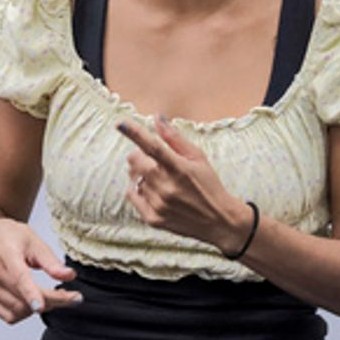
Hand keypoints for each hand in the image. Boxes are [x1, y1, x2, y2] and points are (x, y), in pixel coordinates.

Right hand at [0, 219, 81, 323]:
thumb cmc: (12, 239)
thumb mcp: (35, 241)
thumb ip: (51, 261)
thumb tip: (69, 275)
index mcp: (6, 253)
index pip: (18, 277)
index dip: (30, 293)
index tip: (40, 307)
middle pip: (24, 298)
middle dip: (53, 301)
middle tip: (72, 297)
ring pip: (19, 311)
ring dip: (41, 308)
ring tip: (52, 295)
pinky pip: (11, 316)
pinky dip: (27, 312)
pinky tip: (34, 300)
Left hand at [118, 116, 248, 250]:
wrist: (219, 221)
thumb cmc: (209, 185)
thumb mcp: (198, 157)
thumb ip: (175, 138)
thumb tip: (157, 118)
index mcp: (179, 169)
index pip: (153, 147)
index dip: (135, 134)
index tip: (120, 123)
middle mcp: (167, 187)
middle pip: (134, 161)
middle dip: (139, 155)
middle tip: (151, 159)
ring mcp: (158, 204)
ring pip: (134, 178)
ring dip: (142, 175)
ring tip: (160, 179)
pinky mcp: (153, 219)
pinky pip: (132, 195)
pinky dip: (138, 190)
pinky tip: (154, 191)